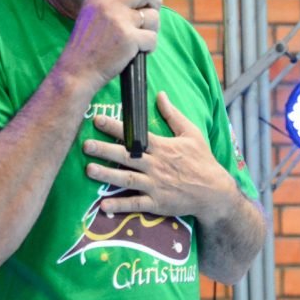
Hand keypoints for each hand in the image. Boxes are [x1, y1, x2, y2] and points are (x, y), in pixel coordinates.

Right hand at [55, 0, 161, 93]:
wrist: (77, 71)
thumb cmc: (86, 47)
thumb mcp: (91, 15)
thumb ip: (110, 2)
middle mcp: (109, 4)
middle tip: (153, 9)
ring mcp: (120, 20)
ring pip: (153, 16)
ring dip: (152, 28)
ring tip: (140, 38)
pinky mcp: (130, 38)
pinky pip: (152, 38)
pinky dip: (149, 47)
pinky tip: (138, 52)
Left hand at [82, 91, 237, 226]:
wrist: (214, 192)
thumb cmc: (202, 160)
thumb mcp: (192, 133)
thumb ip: (173, 115)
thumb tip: (160, 94)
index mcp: (163, 147)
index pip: (136, 135)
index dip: (116, 127)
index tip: (97, 120)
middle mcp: (156, 166)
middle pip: (126, 156)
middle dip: (105, 150)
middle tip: (85, 145)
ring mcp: (155, 186)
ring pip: (127, 179)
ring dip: (107, 175)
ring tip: (89, 170)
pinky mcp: (157, 203)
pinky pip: (136, 204)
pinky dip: (120, 205)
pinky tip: (104, 204)